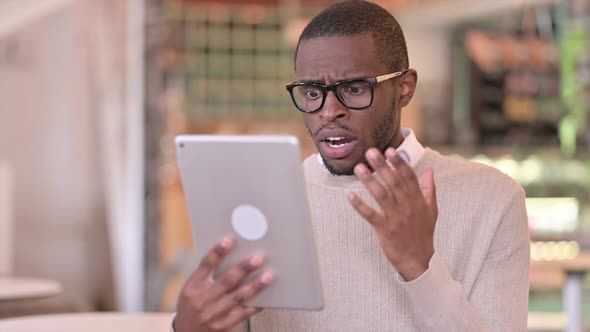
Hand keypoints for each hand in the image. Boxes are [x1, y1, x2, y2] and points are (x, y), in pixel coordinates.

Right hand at [174, 236, 273, 331]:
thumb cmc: (192, 305)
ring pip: (238, 297)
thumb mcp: (191, 289)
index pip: (206, 265)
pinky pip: (243, 313)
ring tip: (268, 276)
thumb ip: (207, 275)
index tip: (230, 240)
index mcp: (193, 286)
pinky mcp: (223, 325)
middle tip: (258, 258)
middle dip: (243, 268)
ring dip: (255, 286)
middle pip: (226, 280)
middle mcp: (202, 299)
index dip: (218, 252)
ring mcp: (213, 314)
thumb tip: (233, 256)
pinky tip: (267, 297)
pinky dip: (256, 305)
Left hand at [348, 147, 437, 280]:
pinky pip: (371, 215)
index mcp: (419, 200)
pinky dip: (360, 206)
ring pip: (382, 196)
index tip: (390, 150)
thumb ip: (429, 189)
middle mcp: (408, 207)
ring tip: (358, 168)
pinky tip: (350, 196)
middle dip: (382, 166)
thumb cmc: (423, 233)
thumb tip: (430, 170)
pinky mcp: (385, 230)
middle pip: (394, 183)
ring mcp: (396, 219)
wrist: (418, 260)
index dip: (399, 163)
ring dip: (369, 181)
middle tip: (370, 152)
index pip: (409, 177)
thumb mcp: (431, 210)